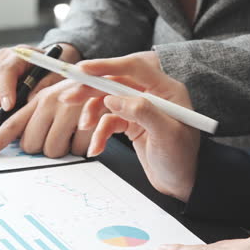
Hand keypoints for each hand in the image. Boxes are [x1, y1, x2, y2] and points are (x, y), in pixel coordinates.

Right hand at [0, 43, 80, 122]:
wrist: (50, 64)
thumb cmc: (55, 70)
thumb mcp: (57, 75)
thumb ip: (46, 84)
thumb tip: (29, 101)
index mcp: (19, 55)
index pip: (6, 70)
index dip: (5, 90)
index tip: (8, 108)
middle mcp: (2, 61)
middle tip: (3, 128)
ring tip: (0, 131)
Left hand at [0, 77, 99, 158]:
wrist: (115, 82)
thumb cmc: (81, 98)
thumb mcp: (55, 101)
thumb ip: (35, 119)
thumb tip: (16, 143)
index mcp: (38, 99)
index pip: (10, 124)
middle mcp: (51, 102)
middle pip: (30, 145)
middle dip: (41, 146)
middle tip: (56, 134)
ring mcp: (70, 112)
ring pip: (53, 152)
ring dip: (63, 148)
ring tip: (73, 132)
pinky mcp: (90, 122)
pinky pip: (78, 152)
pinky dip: (84, 148)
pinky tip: (88, 135)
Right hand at [77, 52, 198, 200]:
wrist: (180, 183)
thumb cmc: (181, 160)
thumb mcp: (167, 135)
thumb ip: (142, 112)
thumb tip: (114, 98)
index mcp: (166, 89)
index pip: (134, 68)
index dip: (108, 66)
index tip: (84, 69)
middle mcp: (152, 94)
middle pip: (115, 82)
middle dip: (90, 89)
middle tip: (68, 97)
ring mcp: (140, 108)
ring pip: (107, 101)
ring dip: (92, 114)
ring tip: (85, 128)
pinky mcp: (130, 123)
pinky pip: (107, 121)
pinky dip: (99, 134)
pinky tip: (96, 148)